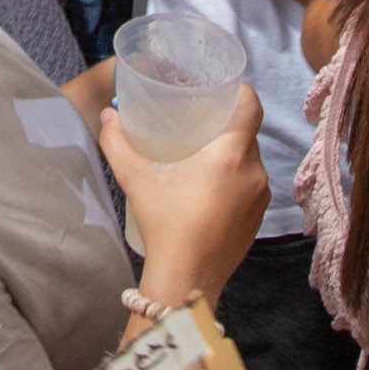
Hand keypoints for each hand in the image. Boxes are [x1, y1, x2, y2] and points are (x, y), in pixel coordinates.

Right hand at [100, 89, 266, 309]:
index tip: (223, 88)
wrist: (186, 280)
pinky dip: (236, 179)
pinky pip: (251, 186)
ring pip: (250, 161)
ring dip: (231, 154)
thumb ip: (119, 143)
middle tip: (201, 121)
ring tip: (203, 155)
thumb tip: (108, 116)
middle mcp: (253, 171)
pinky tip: (211, 189)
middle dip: (227, 125)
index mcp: (231, 154)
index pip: (251, 106)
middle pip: (248, 134)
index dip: (240, 91)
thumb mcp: (137, 180)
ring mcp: (260, 198)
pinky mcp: (258, 219)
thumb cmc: (165, 224)